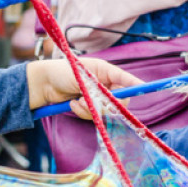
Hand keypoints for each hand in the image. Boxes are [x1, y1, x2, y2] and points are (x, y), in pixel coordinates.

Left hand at [26, 58, 141, 119]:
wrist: (43, 85)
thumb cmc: (60, 73)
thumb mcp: (79, 78)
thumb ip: (94, 89)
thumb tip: (106, 101)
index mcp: (104, 71)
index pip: (124, 79)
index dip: (134, 84)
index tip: (144, 87)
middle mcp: (104, 84)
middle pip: (119, 100)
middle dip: (106, 105)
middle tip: (93, 104)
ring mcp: (97, 96)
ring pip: (106, 111)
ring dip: (91, 110)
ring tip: (76, 102)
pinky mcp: (90, 107)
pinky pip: (94, 116)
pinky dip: (84, 113)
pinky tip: (73, 105)